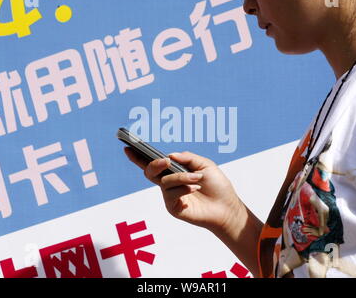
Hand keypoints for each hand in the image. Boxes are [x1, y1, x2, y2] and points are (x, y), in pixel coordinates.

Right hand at [124, 148, 244, 232]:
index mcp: (174, 172)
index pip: (152, 163)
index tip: (128, 147)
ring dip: (181, 177)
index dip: (138, 157)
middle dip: (154, 164)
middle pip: (149, 172)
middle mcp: (169, 184)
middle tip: (166, 162)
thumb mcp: (205, 165)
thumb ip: (187, 158)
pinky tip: (194, 188)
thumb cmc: (217, 186)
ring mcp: (169, 196)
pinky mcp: (173, 208)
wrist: (227, 207)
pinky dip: (183, 188)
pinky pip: (171, 194)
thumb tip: (169, 156)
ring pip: (164, 181)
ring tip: (197, 179)